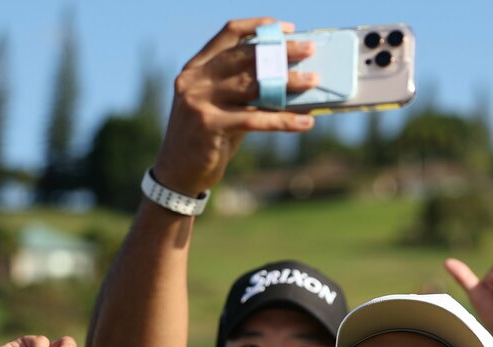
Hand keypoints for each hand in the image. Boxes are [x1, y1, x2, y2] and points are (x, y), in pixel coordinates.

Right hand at [152, 18, 318, 195]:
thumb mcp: (223, 108)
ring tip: (313, 81)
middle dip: (280, 51)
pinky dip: (283, 121)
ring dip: (287, 83)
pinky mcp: (208, 125)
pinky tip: (306, 122)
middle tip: (309, 50)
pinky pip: (254, 119)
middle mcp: (195, 80)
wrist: (178, 173)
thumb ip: (246, 93)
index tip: (287, 29)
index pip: (228, 34)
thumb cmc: (207, 138)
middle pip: (245, 56)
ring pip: (252, 86)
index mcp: (196, 67)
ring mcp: (198, 101)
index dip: (258, 27)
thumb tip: (292, 85)